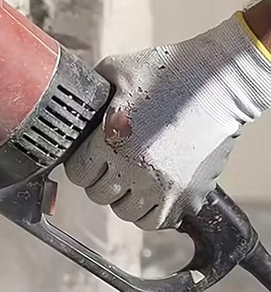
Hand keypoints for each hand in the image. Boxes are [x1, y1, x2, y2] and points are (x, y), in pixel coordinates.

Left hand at [65, 14, 270, 229]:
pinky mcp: (188, 196)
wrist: (217, 83)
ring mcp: (163, 186)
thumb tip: (74, 99)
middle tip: (109, 164)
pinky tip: (150, 190)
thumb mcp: (115, 70)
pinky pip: (158, 221)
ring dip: (124, 197)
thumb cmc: (167, 72)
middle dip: (99, 179)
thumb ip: (90, 89)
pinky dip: (150, 210)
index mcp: (111, 139)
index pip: (78, 174)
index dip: (80, 164)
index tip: (88, 157)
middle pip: (98, 195)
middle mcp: (135, 168)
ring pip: (125, 213)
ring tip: (130, 177)